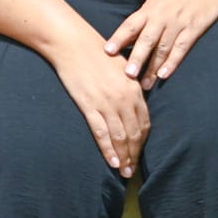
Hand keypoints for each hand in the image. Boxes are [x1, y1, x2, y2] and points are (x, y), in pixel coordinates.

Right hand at [55, 51, 148, 176]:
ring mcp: (107, 104)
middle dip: (135, 154)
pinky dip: (108, 150)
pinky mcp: (89, 106)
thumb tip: (135, 102)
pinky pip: (102, 133)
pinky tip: (112, 162)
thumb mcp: (122, 67)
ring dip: (123, 157)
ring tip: (124, 173)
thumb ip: (130, 86)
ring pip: (120, 137)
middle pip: (134, 133)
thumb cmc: (96, 52)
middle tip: (133, 171)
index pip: (144, 123)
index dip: (143, 142)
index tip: (139, 154)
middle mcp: (124, 99)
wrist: (73, 44)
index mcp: (134, 89)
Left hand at [103, 0, 217, 90]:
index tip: (107, 52)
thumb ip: (143, 18)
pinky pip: (181, 48)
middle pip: (146, 40)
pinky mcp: (194, 29)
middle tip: (127, 75)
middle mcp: (161, 17)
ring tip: (144, 84)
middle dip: (136, 58)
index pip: (130, 25)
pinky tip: (164, 75)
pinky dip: (172, 62)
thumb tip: (125, 37)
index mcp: (149, 9)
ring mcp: (178, 23)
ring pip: (163, 48)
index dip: (118, 38)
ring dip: (153, 67)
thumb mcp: (156, 0)